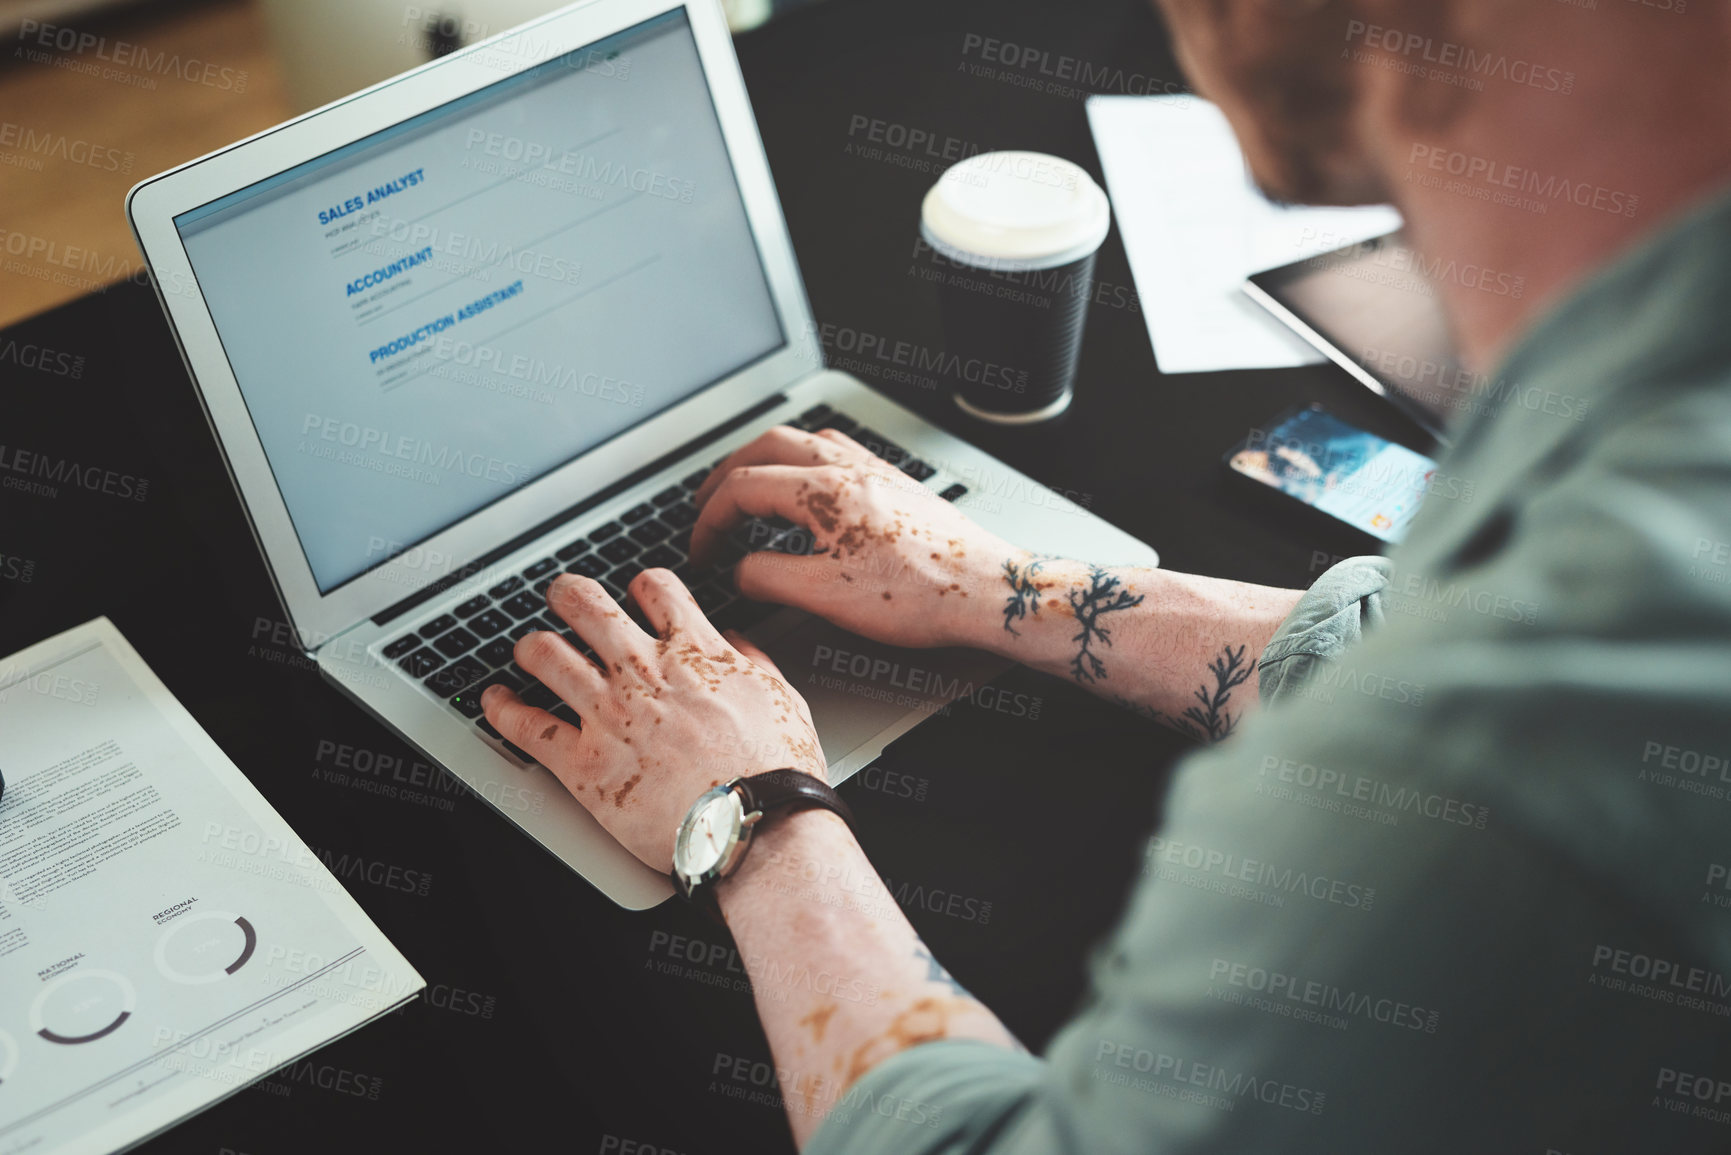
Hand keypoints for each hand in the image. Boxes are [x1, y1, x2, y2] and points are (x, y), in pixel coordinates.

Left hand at [479, 570, 824, 873]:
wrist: (755, 827)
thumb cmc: (776, 771)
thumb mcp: (783, 698)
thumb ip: (755, 661)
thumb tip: (738, 643)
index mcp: (695, 653)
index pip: (655, 588)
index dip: (640, 586)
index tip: (634, 596)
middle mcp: (644, 674)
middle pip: (585, 606)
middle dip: (568, 595)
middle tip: (562, 599)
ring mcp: (609, 716)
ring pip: (545, 655)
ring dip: (531, 647)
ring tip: (528, 649)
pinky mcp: (585, 765)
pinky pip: (526, 727)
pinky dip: (502, 710)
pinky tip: (494, 701)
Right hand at [690, 425, 1015, 649]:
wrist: (988, 591)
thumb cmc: (922, 594)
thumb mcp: (827, 596)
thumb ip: (770, 578)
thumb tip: (741, 572)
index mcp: (826, 491)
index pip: (744, 487)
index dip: (710, 519)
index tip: (701, 549)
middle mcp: (852, 469)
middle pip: (769, 446)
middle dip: (728, 472)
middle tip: (707, 502)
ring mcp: (878, 472)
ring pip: (807, 441)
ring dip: (767, 459)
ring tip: (750, 487)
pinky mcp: (898, 485)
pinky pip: (839, 452)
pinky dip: (805, 463)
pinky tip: (809, 490)